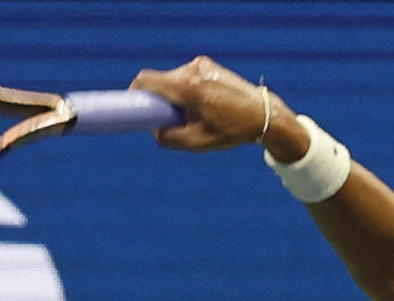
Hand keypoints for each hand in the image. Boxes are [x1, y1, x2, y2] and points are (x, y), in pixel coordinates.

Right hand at [131, 57, 305, 156]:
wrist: (263, 114)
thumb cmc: (231, 130)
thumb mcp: (195, 143)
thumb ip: (166, 137)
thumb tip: (153, 128)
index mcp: (187, 88)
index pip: (146, 80)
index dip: (133, 93)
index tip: (131, 107)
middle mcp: (192, 70)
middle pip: (159, 82)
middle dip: (159, 102)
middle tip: (172, 122)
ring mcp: (201, 65)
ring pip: (172, 81)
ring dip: (174, 98)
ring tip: (195, 116)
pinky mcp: (208, 65)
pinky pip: (185, 78)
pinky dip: (185, 92)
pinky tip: (202, 106)